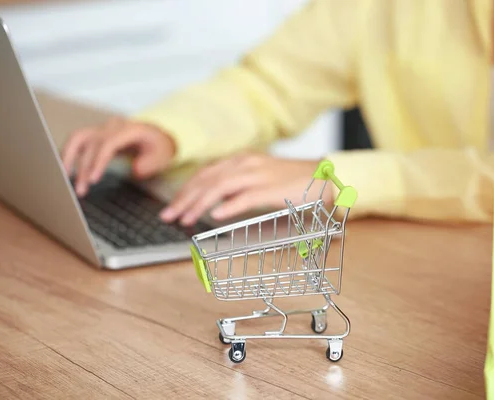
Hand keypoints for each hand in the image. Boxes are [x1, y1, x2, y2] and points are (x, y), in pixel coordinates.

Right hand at [61, 117, 175, 196]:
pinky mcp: (96, 135)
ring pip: (78, 138)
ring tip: (64, 178)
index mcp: (129, 129)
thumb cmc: (159, 147)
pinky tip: (65, 170)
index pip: (107, 144)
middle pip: (91, 144)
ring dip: (68, 158)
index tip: (93, 180)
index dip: (98, 162)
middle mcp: (112, 127)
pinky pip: (78, 142)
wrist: (158, 137)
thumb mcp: (163, 155)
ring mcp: (103, 129)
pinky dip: (68, 154)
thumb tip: (136, 169)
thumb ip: (151, 163)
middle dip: (83, 168)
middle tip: (80, 190)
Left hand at [159, 153, 333, 225]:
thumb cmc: (292, 181)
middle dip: (185, 199)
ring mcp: (259, 175)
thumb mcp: (260, 178)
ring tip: (186, 219)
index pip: (205, 174)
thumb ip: (237, 187)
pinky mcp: (272, 188)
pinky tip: (216, 216)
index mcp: (241, 161)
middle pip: (207, 179)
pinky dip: (229, 206)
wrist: (324, 176)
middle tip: (169, 216)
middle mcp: (246, 164)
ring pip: (220, 187)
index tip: (172, 206)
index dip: (186, 190)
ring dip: (200, 204)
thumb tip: (215, 203)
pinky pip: (246, 196)